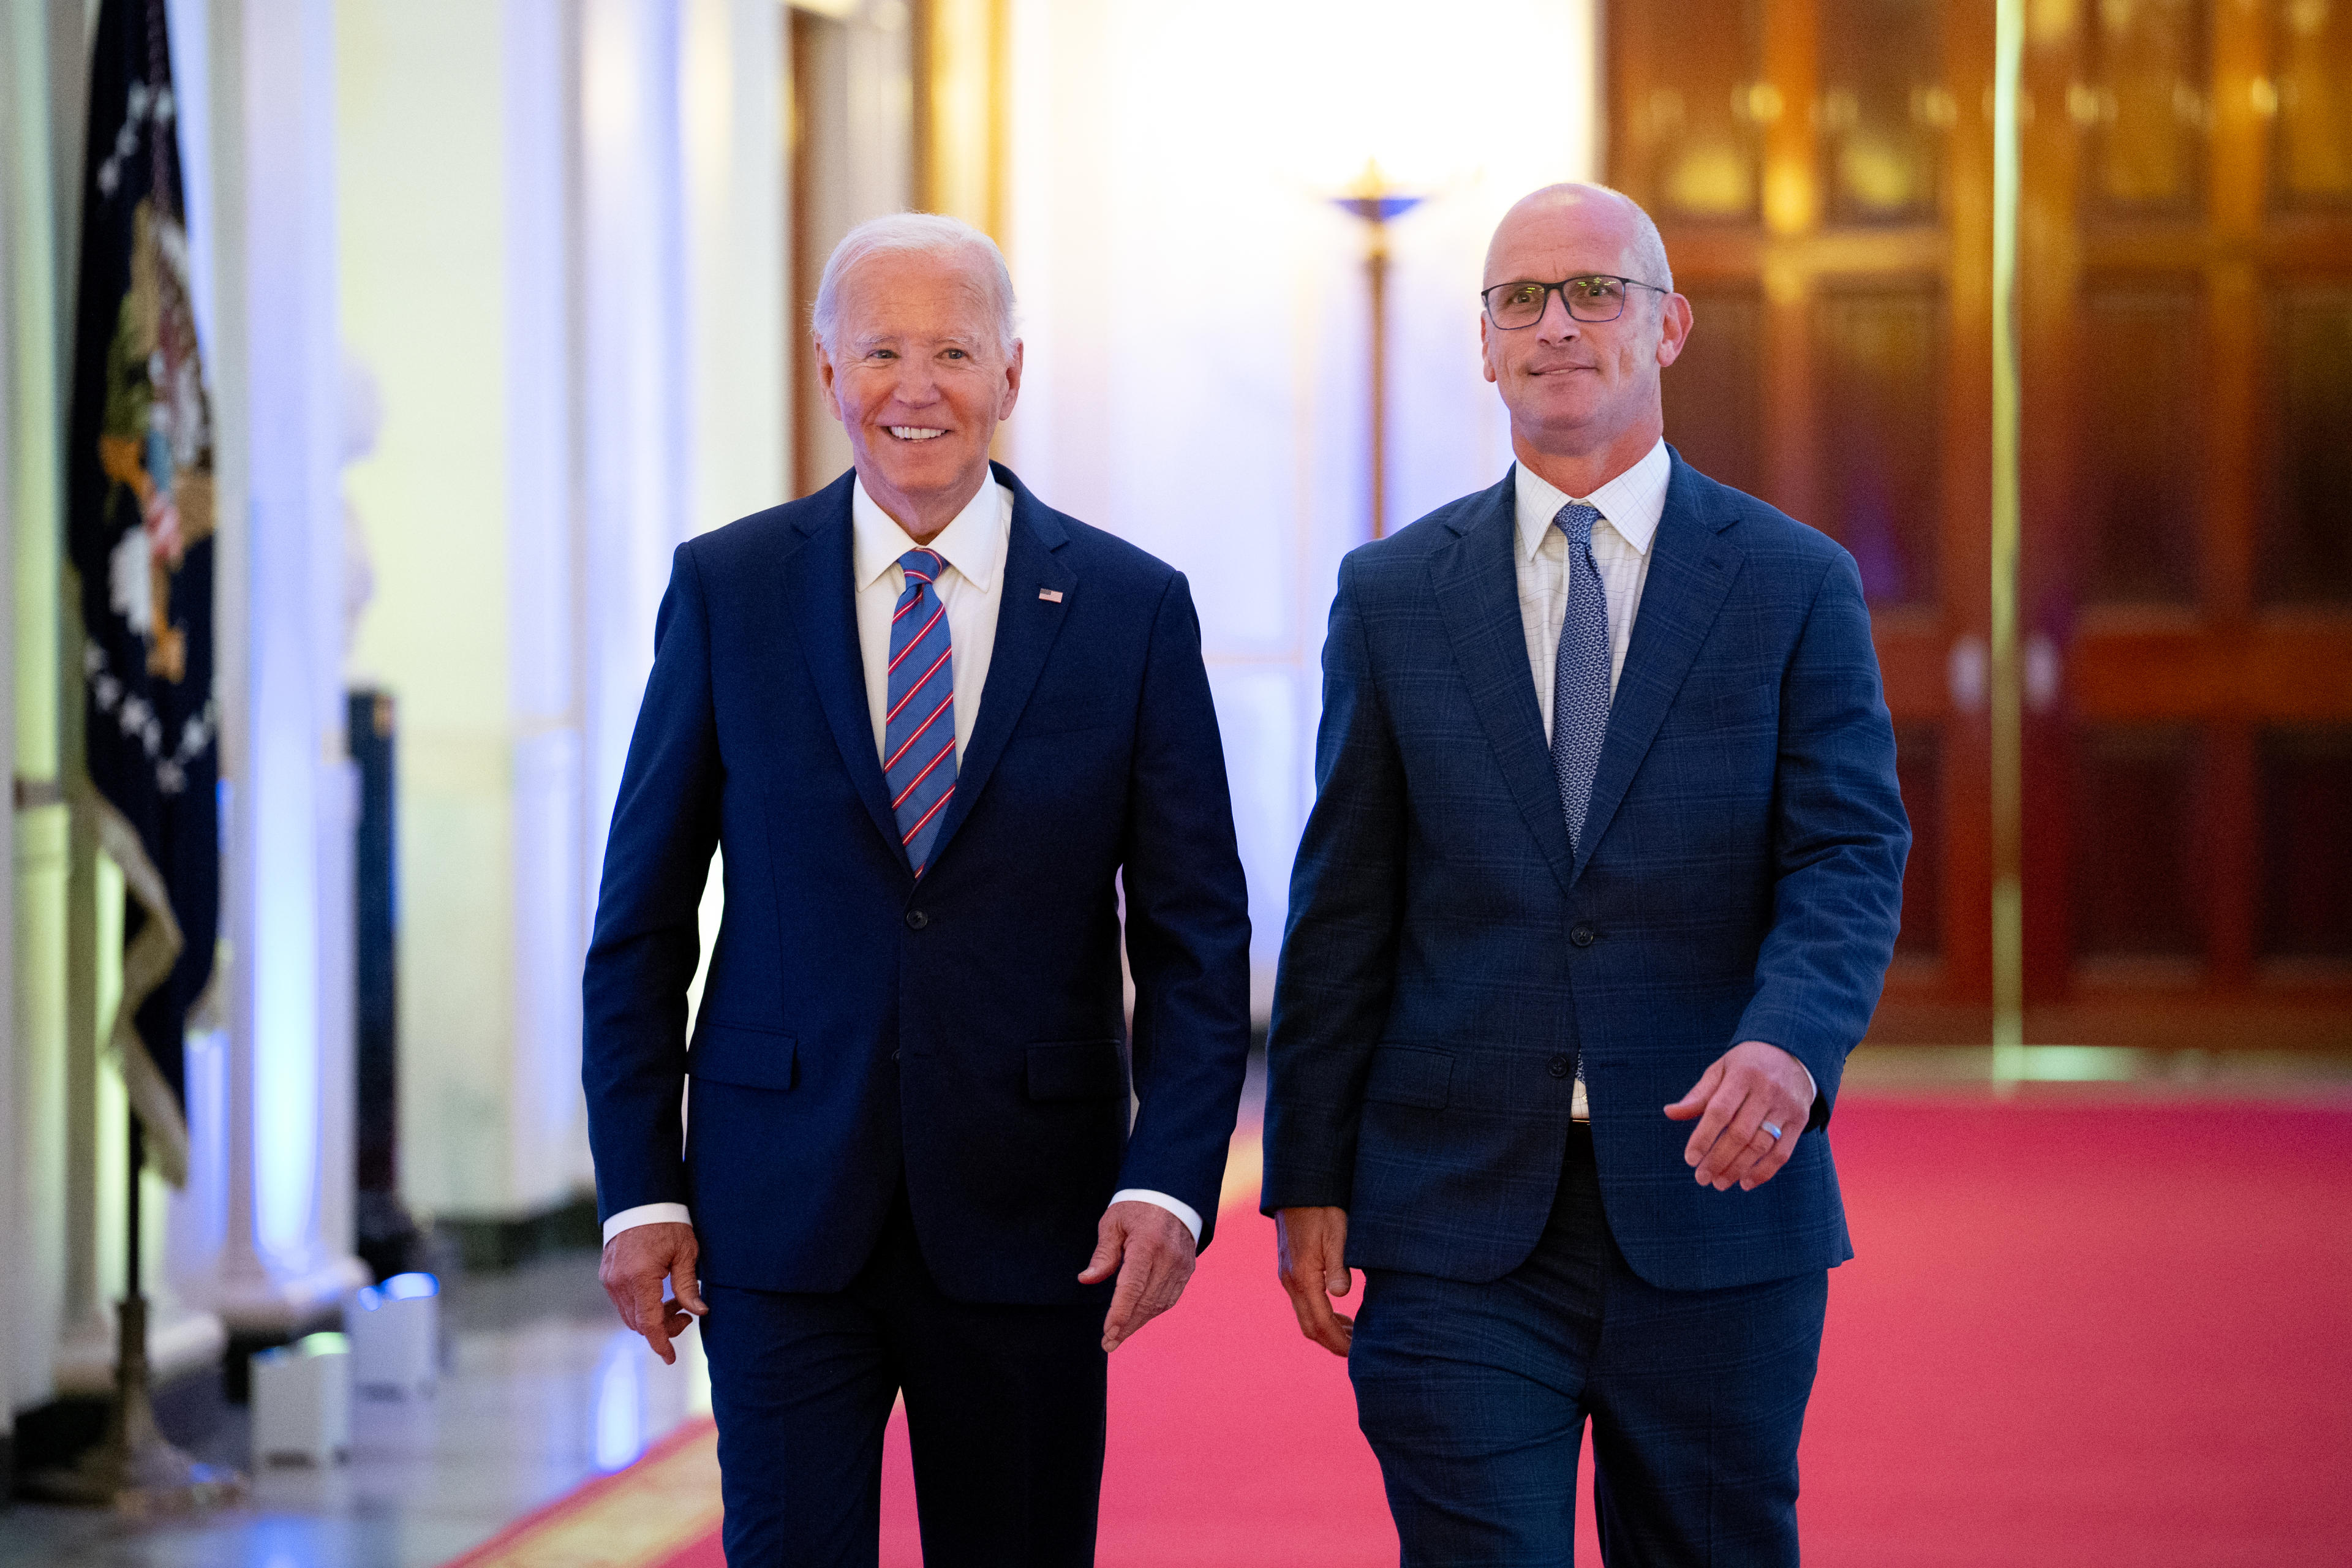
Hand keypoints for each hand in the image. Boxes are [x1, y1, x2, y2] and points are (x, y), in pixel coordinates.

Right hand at [599, 1221, 707, 1364]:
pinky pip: (623, 1302)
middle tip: (687, 1316)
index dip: (661, 1343)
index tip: (670, 1358)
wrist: (640, 1199)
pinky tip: (660, 1293)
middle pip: (639, 1323)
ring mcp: (610, 1279)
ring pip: (630, 1314)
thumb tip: (699, 1312)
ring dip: (652, 1317)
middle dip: (662, 1327)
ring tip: (676, 1302)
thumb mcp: (685, 1252)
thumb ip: (688, 1286)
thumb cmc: (668, 1222)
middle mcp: (619, 1282)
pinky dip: (641, 1306)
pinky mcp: (607, 1274)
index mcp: (640, 1278)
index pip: (649, 1324)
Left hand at [1079, 1201, 1197, 1352]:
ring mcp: (1182, 1265)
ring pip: (1159, 1304)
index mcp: (1148, 1243)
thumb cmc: (1137, 1207)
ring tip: (1119, 1336)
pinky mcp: (1187, 1270)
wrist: (1174, 1195)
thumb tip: (1087, 1279)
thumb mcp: (1113, 1222)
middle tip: (1108, 1343)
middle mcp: (1169, 1257)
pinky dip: (1153, 1312)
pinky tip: (1138, 1319)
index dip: (1120, 1313)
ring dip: (1139, 1323)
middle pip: (1146, 1301)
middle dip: (1126, 1326)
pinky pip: (1170, 1298)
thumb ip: (1103, 1254)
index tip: (1108, 1332)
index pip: (1132, 1286)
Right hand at [1274, 1206, 1353, 1356]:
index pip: (1320, 1323)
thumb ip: (1339, 1266)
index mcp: (1303, 1276)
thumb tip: (1342, 1295)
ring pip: (1305, 1315)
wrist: (1299, 1186)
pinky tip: (1337, 1311)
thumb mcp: (1337, 1233)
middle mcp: (1290, 1280)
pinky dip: (1320, 1314)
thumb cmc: (1323, 1207)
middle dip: (1332, 1342)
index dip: (1339, 1342)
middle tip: (1358, 1350)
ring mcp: (1287, 1275)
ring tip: (1352, 1333)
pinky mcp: (1290, 1268)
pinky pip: (1303, 1302)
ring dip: (1327, 1329)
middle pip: (1309, 1326)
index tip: (1358, 1353)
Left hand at [1664, 1040, 1814, 1191]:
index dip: (1703, 1137)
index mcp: (1743, 1075)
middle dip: (1718, 1160)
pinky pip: (1782, 1153)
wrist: (1792, 1052)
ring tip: (1719, 1183)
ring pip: (1761, 1146)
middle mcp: (1767, 1091)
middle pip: (1740, 1134)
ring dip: (1738, 1169)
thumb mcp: (1721, 1070)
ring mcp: (1786, 1106)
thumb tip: (1670, 1112)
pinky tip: (1746, 1182)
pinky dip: (1764, 1172)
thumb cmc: (1746, 1064)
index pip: (1720, 1111)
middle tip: (1702, 1178)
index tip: (1690, 1159)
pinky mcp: (1800, 1120)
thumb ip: (1699, 1095)